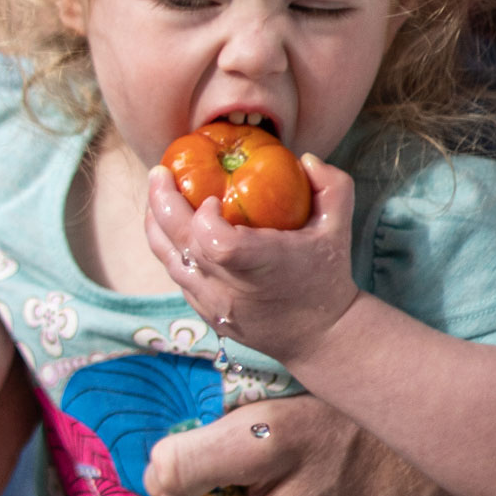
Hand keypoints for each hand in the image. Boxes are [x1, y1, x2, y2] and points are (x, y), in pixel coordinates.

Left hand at [144, 155, 359, 365]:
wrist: (320, 337)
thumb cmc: (328, 277)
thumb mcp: (339, 228)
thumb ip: (332, 184)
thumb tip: (303, 158)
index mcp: (261, 265)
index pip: (215, 242)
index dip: (203, 216)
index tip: (212, 197)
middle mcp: (230, 288)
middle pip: (181, 244)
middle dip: (161, 202)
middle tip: (160, 172)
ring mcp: (213, 304)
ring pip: (168, 260)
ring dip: (156, 224)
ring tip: (157, 193)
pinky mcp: (205, 313)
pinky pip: (176, 274)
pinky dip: (168, 246)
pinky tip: (171, 224)